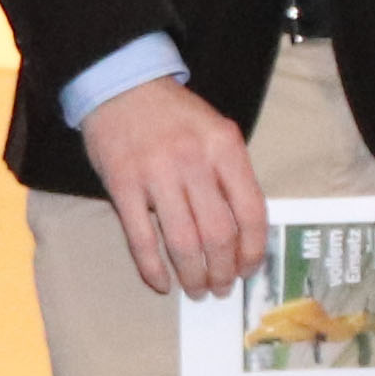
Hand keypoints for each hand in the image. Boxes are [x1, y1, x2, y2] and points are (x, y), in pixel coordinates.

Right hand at [83, 74, 264, 300]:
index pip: (251, 211)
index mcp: (225, 148)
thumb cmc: (174, 115)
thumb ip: (231, 174)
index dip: (253, 250)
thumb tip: (244, 234)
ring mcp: (156, 174)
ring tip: (196, 290)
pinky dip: (152, 268)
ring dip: (192, 275)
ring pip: (183, 242)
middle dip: (223, 271)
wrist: (121, 86)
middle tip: (221, 287)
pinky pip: (141, 239)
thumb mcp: (216, 132)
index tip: (248, 270)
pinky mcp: (122, 185)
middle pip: (218, 233)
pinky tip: (161, 284)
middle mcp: (194, 161)